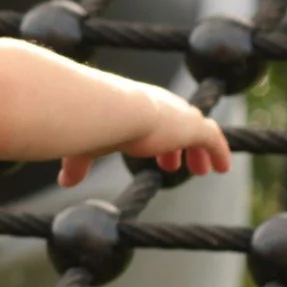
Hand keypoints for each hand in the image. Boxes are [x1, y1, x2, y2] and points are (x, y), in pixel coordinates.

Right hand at [56, 85, 232, 186]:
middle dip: (177, 145)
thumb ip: (78, 163)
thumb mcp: (85, 147)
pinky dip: (219, 153)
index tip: (159, 156)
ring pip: (198, 130)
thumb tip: (65, 181)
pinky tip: (222, 169)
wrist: (108, 110)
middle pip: (176, 123)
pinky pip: (214, 139)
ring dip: (200, 150)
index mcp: (136, 105)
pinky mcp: (193, 127)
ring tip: (203, 170)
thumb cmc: (92, 124)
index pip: (153, 121)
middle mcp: (160, 105)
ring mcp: (179, 115)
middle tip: (175, 164)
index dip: (156, 140)